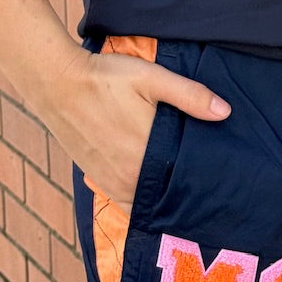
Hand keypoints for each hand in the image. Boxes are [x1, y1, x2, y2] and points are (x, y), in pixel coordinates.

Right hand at [36, 45, 230, 214]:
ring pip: (148, 202)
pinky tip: (157, 194)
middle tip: (210, 189)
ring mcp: (112, 182)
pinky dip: (142, 202)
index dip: (203, 183)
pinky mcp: (98, 179)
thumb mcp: (152, 78)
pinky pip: (126, 202)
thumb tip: (225, 112)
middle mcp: (129, 177)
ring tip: (187, 193)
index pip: (185, 182)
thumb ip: (190, 96)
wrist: (56, 82)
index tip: (221, 182)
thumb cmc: (106, 78)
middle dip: (188, 193)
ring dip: (165, 199)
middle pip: (168, 195)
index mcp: (147, 156)